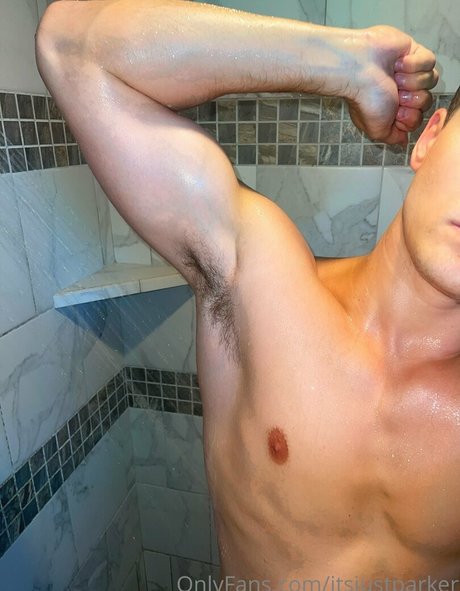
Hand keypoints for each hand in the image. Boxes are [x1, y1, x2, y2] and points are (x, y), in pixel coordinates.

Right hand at [346, 25, 437, 144]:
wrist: (359, 69)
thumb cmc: (365, 100)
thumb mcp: (377, 130)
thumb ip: (392, 137)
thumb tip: (403, 141)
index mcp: (394, 109)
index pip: (417, 118)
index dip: (411, 118)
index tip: (396, 113)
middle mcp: (402, 92)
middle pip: (426, 101)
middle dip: (412, 100)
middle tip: (395, 95)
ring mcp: (409, 72)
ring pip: (430, 81)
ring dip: (412, 82)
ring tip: (394, 78)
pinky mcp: (414, 52)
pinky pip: (430, 62)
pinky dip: (414, 65)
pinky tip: (398, 64)